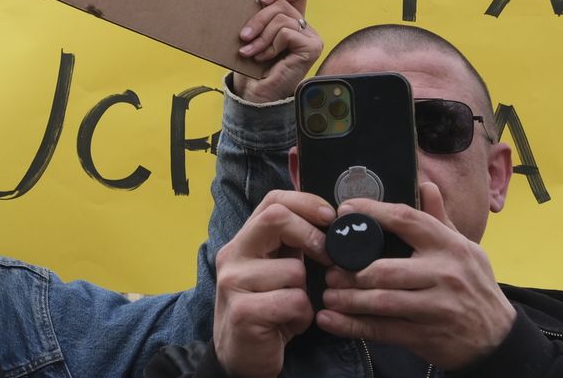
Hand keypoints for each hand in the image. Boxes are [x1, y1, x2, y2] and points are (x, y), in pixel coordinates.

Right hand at [214, 190, 334, 377]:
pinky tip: (289, 323)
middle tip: (327, 257)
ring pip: (294, 269)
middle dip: (311, 236)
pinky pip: (294, 301)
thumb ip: (291, 247)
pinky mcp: (243, 311)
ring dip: (306, 292)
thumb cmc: (267, 313)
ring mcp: (233, 282)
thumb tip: (328, 223)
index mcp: (243, 242)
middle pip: (276, 219)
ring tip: (294, 307)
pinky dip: (302, 315)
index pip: (272, 201)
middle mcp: (232, 256)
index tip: (330, 218)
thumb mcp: (276, 273)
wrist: (240, 359)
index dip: (305, 202)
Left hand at [235, 0, 321, 102]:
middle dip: (258, 19)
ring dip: (261, 37)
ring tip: (250, 52)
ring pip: (282, 19)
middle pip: (283, 4)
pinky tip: (264, 58)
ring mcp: (312, 38)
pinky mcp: (312, 48)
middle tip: (244, 36)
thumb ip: (261, 17)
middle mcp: (306, 28)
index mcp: (294, 22)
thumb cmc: (252, 67)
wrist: (255, 95)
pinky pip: (286, 33)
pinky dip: (270, 45)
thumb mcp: (254, 35)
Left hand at [317, 183, 514, 370]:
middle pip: (386, 270)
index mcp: (450, 246)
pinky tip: (332, 320)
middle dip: (351, 271)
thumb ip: (440, 220)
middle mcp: (444, 274)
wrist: (498, 338)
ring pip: (382, 301)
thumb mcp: (465, 250)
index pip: (408, 220)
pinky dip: (353, 326)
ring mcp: (436, 307)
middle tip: (330, 269)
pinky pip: (383, 330)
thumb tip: (426, 186)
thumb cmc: (474, 287)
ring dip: (349, 299)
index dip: (373, 212)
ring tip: (328, 294)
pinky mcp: (427, 336)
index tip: (345, 210)